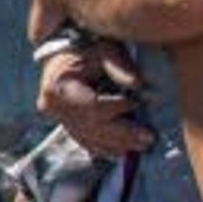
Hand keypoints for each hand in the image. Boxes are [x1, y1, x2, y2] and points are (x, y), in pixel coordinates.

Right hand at [35, 37, 151, 158]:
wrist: (62, 56)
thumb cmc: (85, 49)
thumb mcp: (102, 50)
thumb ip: (119, 65)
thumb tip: (139, 85)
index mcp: (59, 87)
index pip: (92, 105)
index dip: (118, 107)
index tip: (139, 102)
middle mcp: (53, 107)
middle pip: (92, 126)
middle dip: (123, 134)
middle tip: (149, 138)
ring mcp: (58, 119)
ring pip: (90, 138)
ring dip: (117, 145)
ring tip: (142, 146)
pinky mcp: (65, 126)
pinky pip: (85, 142)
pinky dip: (105, 148)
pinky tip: (122, 152)